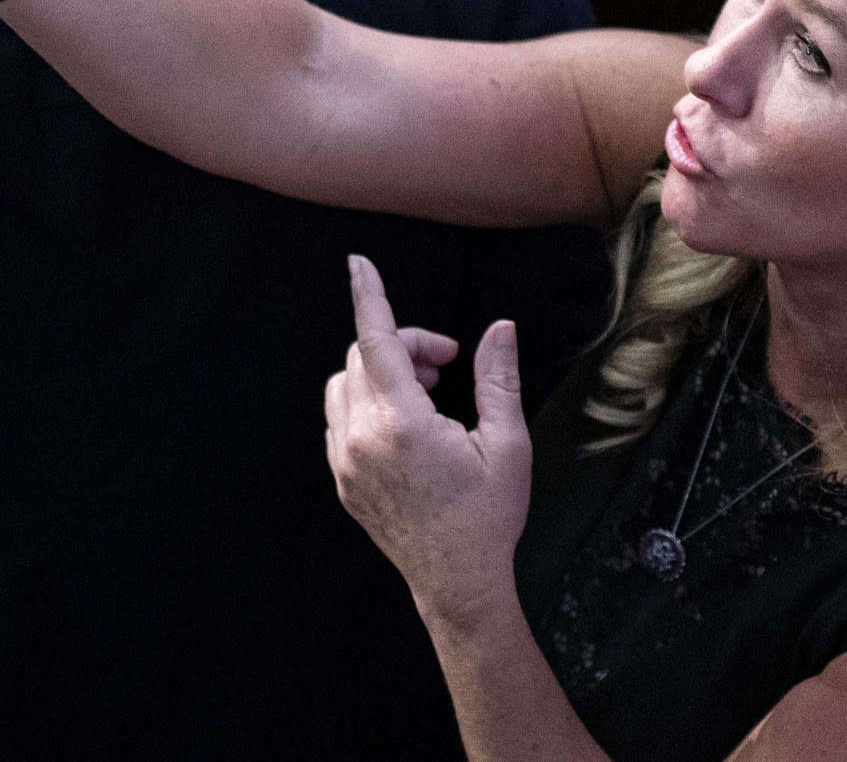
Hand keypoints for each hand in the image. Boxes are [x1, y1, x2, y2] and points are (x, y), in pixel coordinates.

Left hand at [325, 255, 531, 626]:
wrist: (457, 583)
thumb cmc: (487, 517)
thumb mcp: (508, 445)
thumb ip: (498, 379)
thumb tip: (500, 329)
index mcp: (402, 424)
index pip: (375, 340)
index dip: (368, 296)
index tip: (358, 262)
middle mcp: (362, 438)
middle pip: (364, 357)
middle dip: (404, 347)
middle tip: (447, 365)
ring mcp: (344, 461)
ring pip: (344, 385)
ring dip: (381, 374)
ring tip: (429, 395)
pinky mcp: (341, 479)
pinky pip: (339, 419)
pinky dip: (366, 404)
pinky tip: (406, 424)